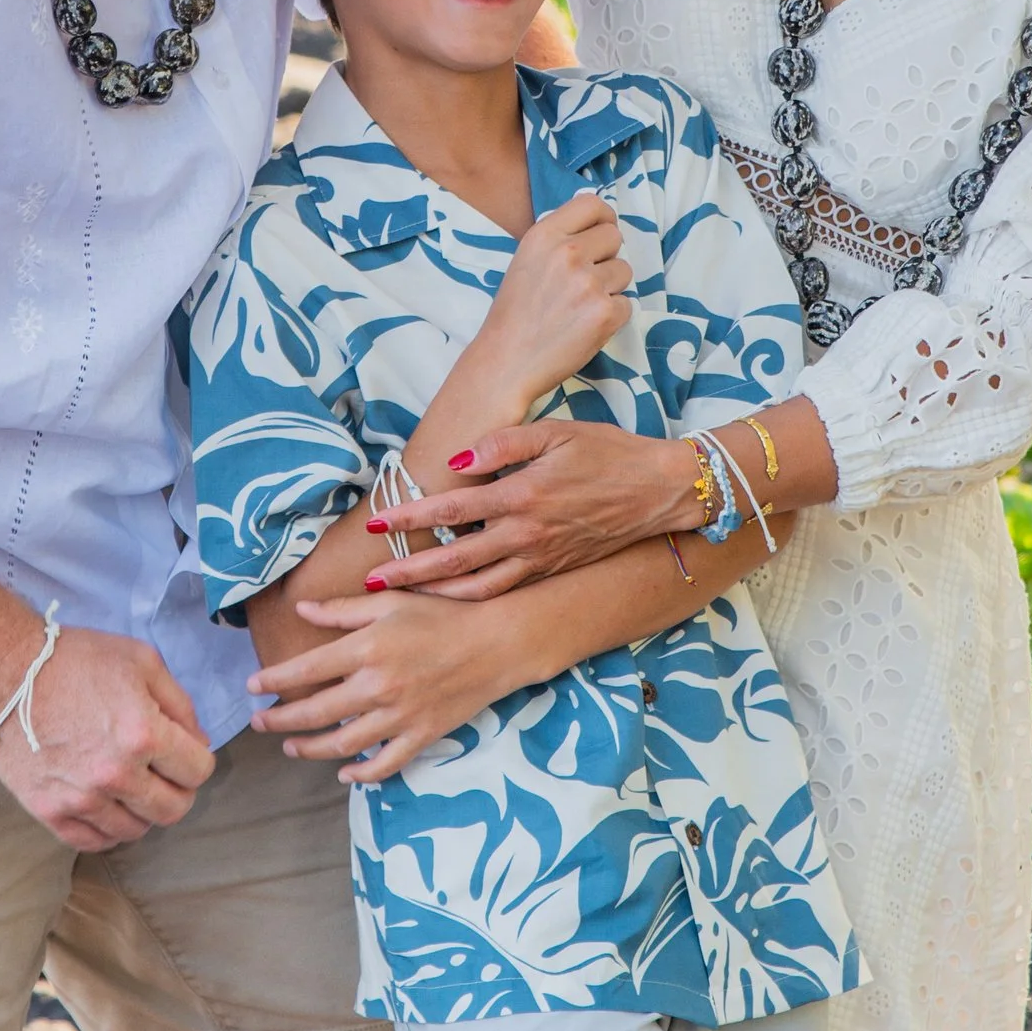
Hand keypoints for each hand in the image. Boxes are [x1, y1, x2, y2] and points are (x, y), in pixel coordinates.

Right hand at [0, 625, 214, 850]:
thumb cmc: (73, 660)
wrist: (4, 675)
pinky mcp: (50, 811)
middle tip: (162, 772)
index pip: (198, 770)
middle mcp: (116, 774)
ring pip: (136, 831)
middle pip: (173, 809)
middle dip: (177, 790)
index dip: (196, 758)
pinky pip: (95, 842)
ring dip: (142, 810)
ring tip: (130, 785)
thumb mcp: (141, 661)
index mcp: (143, 734)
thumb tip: (198, 742)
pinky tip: (106, 805)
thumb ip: (179, 704)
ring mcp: (81, 798)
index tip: (181, 750)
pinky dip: (108, 829)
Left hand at [250, 590, 532, 778]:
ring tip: (290, 747)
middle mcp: (378, 686)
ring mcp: (400, 715)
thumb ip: (343, 610)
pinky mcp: (421, 735)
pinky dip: (361, 773)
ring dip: (310, 748)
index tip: (252, 686)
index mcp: (367, 649)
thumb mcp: (391, 602)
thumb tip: (303, 609)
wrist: (498, 642)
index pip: (305, 670)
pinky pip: (385, 764)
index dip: (273, 680)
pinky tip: (343, 772)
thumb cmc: (444, 614)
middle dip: (280, 720)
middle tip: (259, 722)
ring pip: (343, 743)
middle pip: (315, 712)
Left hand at [364, 420, 697, 598]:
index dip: (410, 517)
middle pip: (454, 559)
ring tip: (398, 597)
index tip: (377, 522)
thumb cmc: (610, 452)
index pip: (453, 509)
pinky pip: (504, 591)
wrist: (660, 491)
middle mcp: (527, 534)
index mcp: (523, 495)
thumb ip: (505, 443)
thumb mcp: (558, 431)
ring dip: (434, 592)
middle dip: (408, 569)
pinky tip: (450, 596)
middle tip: (371, 578)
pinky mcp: (552, 569)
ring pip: (477, 586)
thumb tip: (459, 458)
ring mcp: (540, 558)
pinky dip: (471, 598)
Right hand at [476, 195, 635, 413]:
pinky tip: (584, 326)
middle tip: (584, 281)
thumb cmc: (514, 315)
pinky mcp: (605, 313)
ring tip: (579, 307)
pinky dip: (612, 316)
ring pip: (624, 271)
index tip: (600, 235)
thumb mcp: (526, 260)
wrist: (505, 362)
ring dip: (610, 288)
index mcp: (544, 235)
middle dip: (606, 257)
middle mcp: (567, 253)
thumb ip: (559, 239)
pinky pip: (627, 304)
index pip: (593, 204)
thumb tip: (598, 221)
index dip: (603, 219)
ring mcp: (588, 283)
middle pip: (615, 237)